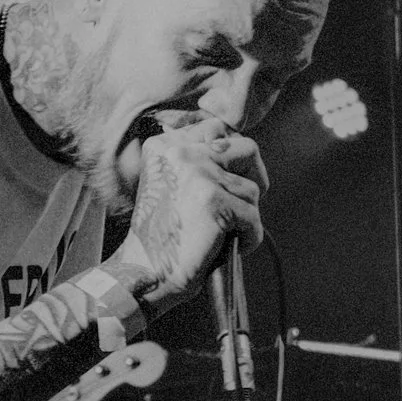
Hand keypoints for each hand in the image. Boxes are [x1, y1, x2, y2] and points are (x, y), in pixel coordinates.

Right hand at [109, 112, 265, 310]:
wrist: (147, 271)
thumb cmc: (162, 235)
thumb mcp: (170, 183)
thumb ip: (196, 160)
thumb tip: (237, 148)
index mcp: (165, 146)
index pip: (217, 129)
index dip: (232, 156)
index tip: (227, 181)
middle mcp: (181, 153)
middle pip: (247, 148)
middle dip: (254, 177)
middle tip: (243, 203)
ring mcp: (199, 175)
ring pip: (253, 189)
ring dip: (246, 216)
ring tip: (222, 234)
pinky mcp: (215, 202)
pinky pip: (253, 218)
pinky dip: (248, 238)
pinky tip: (227, 247)